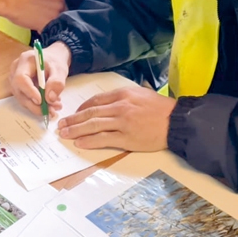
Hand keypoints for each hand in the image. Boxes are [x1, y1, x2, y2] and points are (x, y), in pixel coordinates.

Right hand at [0, 0, 66, 32]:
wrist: (13, 5)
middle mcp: (60, 5)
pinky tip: (38, 30)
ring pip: (58, 27)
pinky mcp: (48, 23)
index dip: (58, 18)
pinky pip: (50, 32)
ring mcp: (55, 15)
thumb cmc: (24, 3)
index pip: (66, 12)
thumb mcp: (43, 2)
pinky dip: (45, 33)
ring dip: (51, 29)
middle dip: (56, 24)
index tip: (53, 21)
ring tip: (41, 27)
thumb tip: (58, 21)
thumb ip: (53, 9)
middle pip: (64, 20)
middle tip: (46, 25)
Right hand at [9, 41, 70, 116]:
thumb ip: (56, 83)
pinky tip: (49, 104)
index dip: (29, 91)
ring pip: (22, 98)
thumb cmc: (54, 61)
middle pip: (20, 91)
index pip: (21, 78)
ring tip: (55, 106)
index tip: (41, 101)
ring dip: (37, 107)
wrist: (52, 60)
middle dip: (35, 104)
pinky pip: (25, 99)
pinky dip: (37, 105)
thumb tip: (49, 99)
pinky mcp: (19, 88)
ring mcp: (15, 79)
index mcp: (25, 61)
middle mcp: (15, 70)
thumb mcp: (60, 70)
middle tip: (51, 110)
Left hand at [57, 86, 175, 151]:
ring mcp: (122, 123)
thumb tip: (108, 102)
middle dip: (73, 119)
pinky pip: (103, 139)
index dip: (81, 108)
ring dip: (76, 130)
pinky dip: (89, 141)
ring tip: (65, 135)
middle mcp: (119, 107)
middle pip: (90, 113)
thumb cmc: (160, 108)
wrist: (176, 121)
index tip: (74, 113)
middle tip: (62, 125)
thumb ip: (123, 96)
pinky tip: (80, 143)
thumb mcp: (140, 93)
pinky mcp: (126, 138)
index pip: (95, 100)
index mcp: (122, 94)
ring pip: (93, 126)